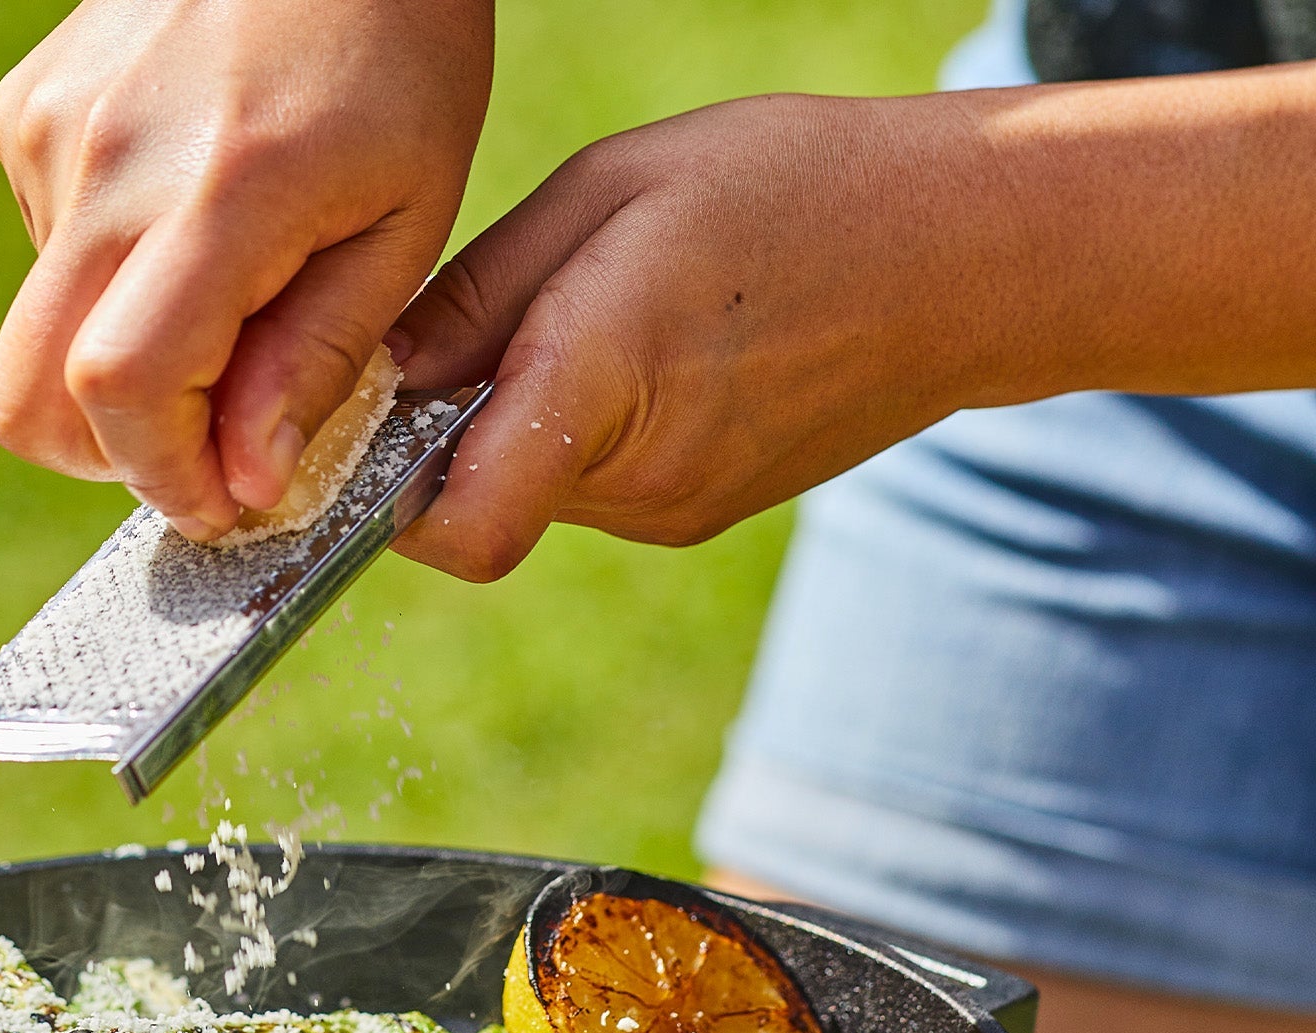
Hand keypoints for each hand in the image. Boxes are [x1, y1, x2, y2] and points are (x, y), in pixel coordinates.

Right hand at [0, 0, 493, 539]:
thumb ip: (317, 361)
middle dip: (113, 457)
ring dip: (124, 366)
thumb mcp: (402, 222)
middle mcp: (107, 160)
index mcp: (221, 191)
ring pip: (39, 341)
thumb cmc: (398, 54)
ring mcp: (49, 130)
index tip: (223, 502)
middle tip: (207, 443)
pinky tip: (186, 226)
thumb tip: (245, 484)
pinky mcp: (27, 113)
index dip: (162, 477)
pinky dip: (109, 289)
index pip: (123, 391)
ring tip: (226, 296)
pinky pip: (45, 262)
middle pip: (27, 399)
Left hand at [390, 68, 1315, 577]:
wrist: (969, 263)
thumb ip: (480, 296)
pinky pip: (596, 486)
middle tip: (512, 318)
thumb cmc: (792, 190)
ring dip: (530, 420)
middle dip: (458, 427)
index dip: (391, 497)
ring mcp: (671, 515)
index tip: (381, 426)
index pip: (455, 527)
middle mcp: (633, 481)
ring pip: (535, 489)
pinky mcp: (698, 517)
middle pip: (477, 498)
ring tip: (609, 317)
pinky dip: (590, 432)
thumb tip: (379, 378)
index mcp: (601, 384)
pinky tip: (658, 352)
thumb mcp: (611, 191)